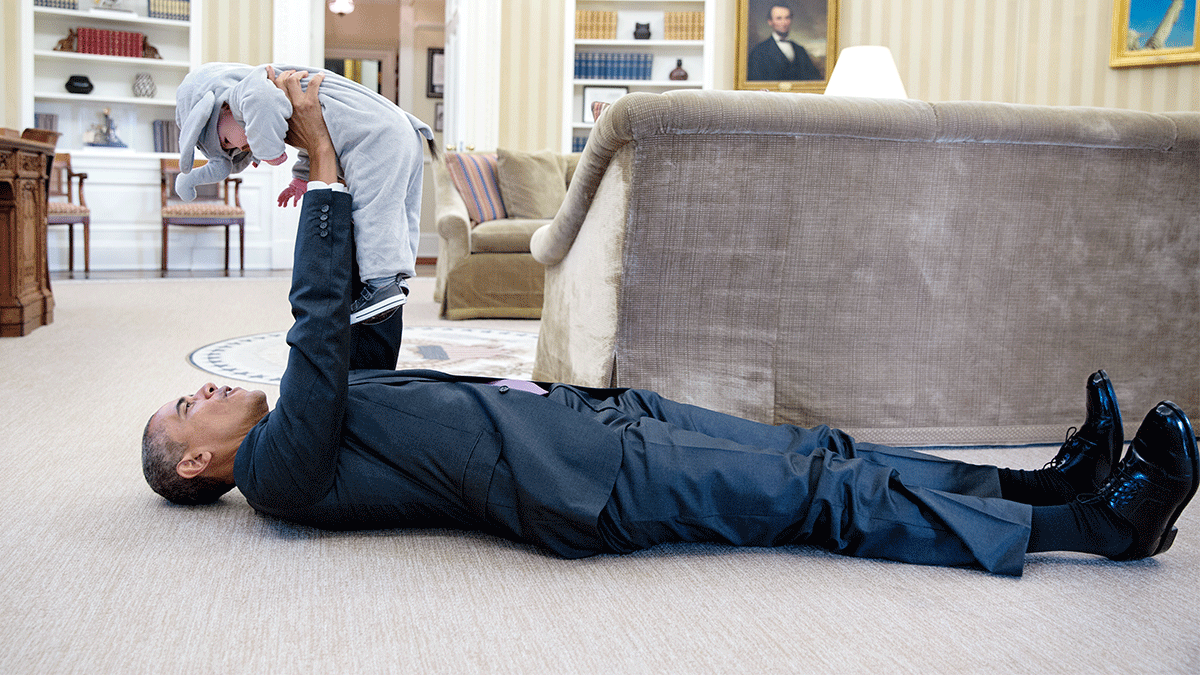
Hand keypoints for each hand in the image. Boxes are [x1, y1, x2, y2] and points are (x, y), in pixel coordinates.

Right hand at [265, 66, 336, 183]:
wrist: (317, 146)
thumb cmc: (303, 142)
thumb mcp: (283, 134)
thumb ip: (276, 126)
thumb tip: (271, 123)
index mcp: (279, 111)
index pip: (271, 89)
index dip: (270, 77)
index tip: (270, 70)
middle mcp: (287, 105)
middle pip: (281, 81)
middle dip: (286, 73)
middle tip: (292, 73)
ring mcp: (299, 103)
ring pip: (293, 80)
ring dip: (299, 74)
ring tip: (304, 73)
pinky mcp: (311, 103)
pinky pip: (313, 84)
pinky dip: (317, 77)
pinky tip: (321, 75)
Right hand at [276, 177, 307, 206]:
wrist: (303, 181)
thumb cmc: (301, 184)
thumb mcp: (300, 189)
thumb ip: (298, 194)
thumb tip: (297, 199)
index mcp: (290, 189)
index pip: (283, 193)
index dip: (280, 197)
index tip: (278, 200)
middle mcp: (290, 190)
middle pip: (284, 196)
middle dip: (281, 201)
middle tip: (279, 206)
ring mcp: (292, 192)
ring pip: (287, 197)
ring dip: (285, 202)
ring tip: (284, 207)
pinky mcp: (296, 194)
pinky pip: (293, 198)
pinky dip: (294, 202)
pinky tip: (294, 206)